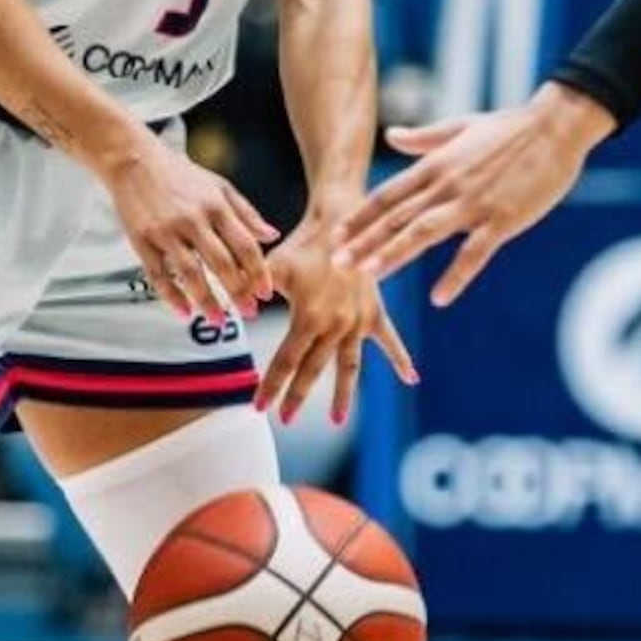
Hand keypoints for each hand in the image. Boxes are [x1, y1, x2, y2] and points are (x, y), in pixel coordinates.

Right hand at [103, 137, 277, 321]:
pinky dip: (172, 296)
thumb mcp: (219, 186)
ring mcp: (166, 231)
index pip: (244, 245)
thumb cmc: (179, 174)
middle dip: (238, 292)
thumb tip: (272, 236)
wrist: (134, 160)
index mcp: (215, 206)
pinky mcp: (142, 240)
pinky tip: (184, 311)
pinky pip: (158, 274)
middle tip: (249, 312)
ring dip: (207, 301)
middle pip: (221, 263)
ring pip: (191, 274)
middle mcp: (192, 219)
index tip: (265, 293)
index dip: (258, 272)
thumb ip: (246, 213)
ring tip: (219, 320)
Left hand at [254, 215, 416, 427]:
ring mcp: (358, 321)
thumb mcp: (272, 265)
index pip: (285, 360)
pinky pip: (390, 340)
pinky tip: (412, 379)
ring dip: (343, 395)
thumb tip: (229, 309)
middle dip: (297, 396)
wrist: (343, 220)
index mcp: (308, 317)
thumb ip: (250, 289)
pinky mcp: (375, 312)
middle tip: (285, 420)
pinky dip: (401, 359)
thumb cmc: (304, 242)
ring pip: (349, 366)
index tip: (258, 407)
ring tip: (337, 420)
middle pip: (313, 370)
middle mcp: (336, 325)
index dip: (270, 385)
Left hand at [333, 87, 612, 307]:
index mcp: (436, 165)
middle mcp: (448, 185)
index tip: (334, 236)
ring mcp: (474, 203)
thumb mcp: (461, 127)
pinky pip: (474, 253)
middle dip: (364, 242)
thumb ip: (423, 138)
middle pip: (397, 217)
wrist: (555, 127)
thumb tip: (391, 134)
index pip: (388, 195)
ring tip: (370, 276)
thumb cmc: (510, 128)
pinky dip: (456, 276)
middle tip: (336, 265)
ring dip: (395, 254)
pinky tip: (439, 298)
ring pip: (425, 232)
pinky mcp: (502, 219)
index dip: (359, 217)